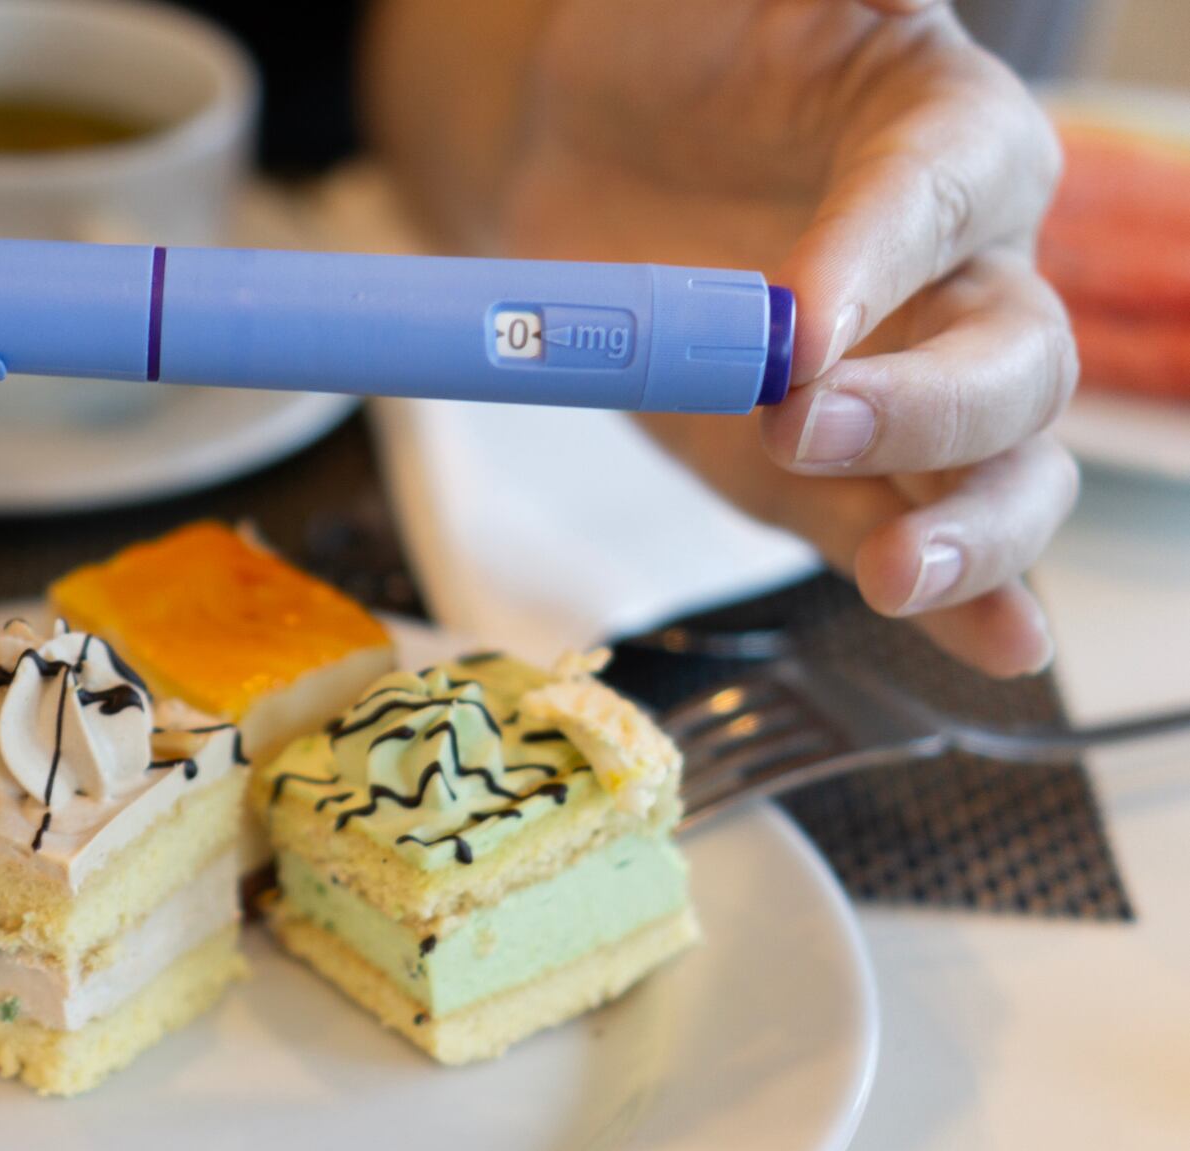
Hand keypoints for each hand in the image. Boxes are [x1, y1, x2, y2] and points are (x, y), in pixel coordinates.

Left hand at [373, 0, 1076, 675]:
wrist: (576, 139)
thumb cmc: (673, 48)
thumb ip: (819, 1)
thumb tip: (866, 24)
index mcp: (945, 132)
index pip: (943, 195)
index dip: (880, 261)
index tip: (795, 323)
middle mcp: (957, 270)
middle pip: (1014, 355)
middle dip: (927, 408)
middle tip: (805, 425)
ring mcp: (905, 384)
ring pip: (1000, 465)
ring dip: (969, 528)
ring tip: (902, 572)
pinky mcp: (837, 471)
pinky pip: (907, 528)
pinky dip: (964, 599)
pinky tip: (997, 646)